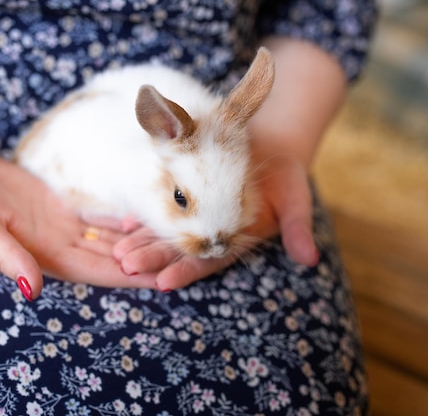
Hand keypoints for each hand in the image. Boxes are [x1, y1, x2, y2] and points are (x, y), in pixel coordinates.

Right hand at [0, 148, 157, 299]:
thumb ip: (7, 257)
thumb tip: (32, 290)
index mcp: (43, 258)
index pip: (97, 272)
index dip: (129, 277)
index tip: (162, 278)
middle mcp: (59, 247)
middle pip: (111, 258)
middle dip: (144, 261)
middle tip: (181, 259)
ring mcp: (61, 228)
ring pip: (108, 239)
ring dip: (137, 242)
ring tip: (172, 240)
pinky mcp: (60, 208)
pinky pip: (96, 217)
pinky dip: (120, 220)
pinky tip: (145, 215)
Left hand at [112, 152, 318, 290]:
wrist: (274, 146)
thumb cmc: (286, 176)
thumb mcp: (297, 200)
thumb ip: (298, 229)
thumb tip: (309, 259)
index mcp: (236, 239)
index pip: (208, 261)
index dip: (187, 272)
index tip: (162, 283)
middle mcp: (214, 232)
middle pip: (179, 250)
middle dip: (153, 259)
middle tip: (126, 266)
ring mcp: (200, 215)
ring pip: (167, 233)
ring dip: (143, 242)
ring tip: (118, 252)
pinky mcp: (189, 196)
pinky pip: (164, 209)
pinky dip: (146, 217)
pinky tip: (125, 223)